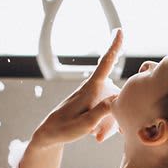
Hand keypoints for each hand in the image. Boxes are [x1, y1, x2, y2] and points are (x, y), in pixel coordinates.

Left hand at [32, 29, 123, 146]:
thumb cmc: (64, 129)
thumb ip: (100, 112)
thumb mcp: (83, 125)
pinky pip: (108, 113)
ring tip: (95, 137)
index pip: (105, 64)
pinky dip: (107, 125)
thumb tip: (116, 98)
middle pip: (117, 95)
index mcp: (90, 89)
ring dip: (110, 124)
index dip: (114, 47)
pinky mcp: (93, 106)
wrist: (48, 135)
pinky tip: (96, 135)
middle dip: (117, 114)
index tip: (119, 30)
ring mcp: (93, 98)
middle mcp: (93, 89)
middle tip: (100, 135)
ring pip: (114, 106)